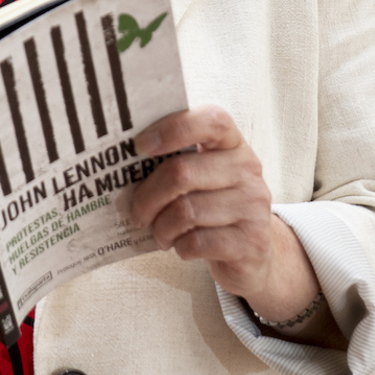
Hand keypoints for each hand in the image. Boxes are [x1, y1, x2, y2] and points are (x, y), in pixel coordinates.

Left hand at [132, 107, 344, 346]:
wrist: (254, 253)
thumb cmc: (214, 206)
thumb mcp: (203, 176)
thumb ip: (176, 161)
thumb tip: (120, 165)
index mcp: (233, 144)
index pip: (211, 121)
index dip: (172, 129)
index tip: (140, 146)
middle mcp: (248, 169)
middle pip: (181, 173)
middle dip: (147, 197)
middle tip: (137, 212)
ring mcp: (253, 205)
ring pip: (185, 212)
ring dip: (161, 227)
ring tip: (159, 233)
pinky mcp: (250, 241)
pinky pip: (197, 242)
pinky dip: (179, 247)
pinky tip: (180, 246)